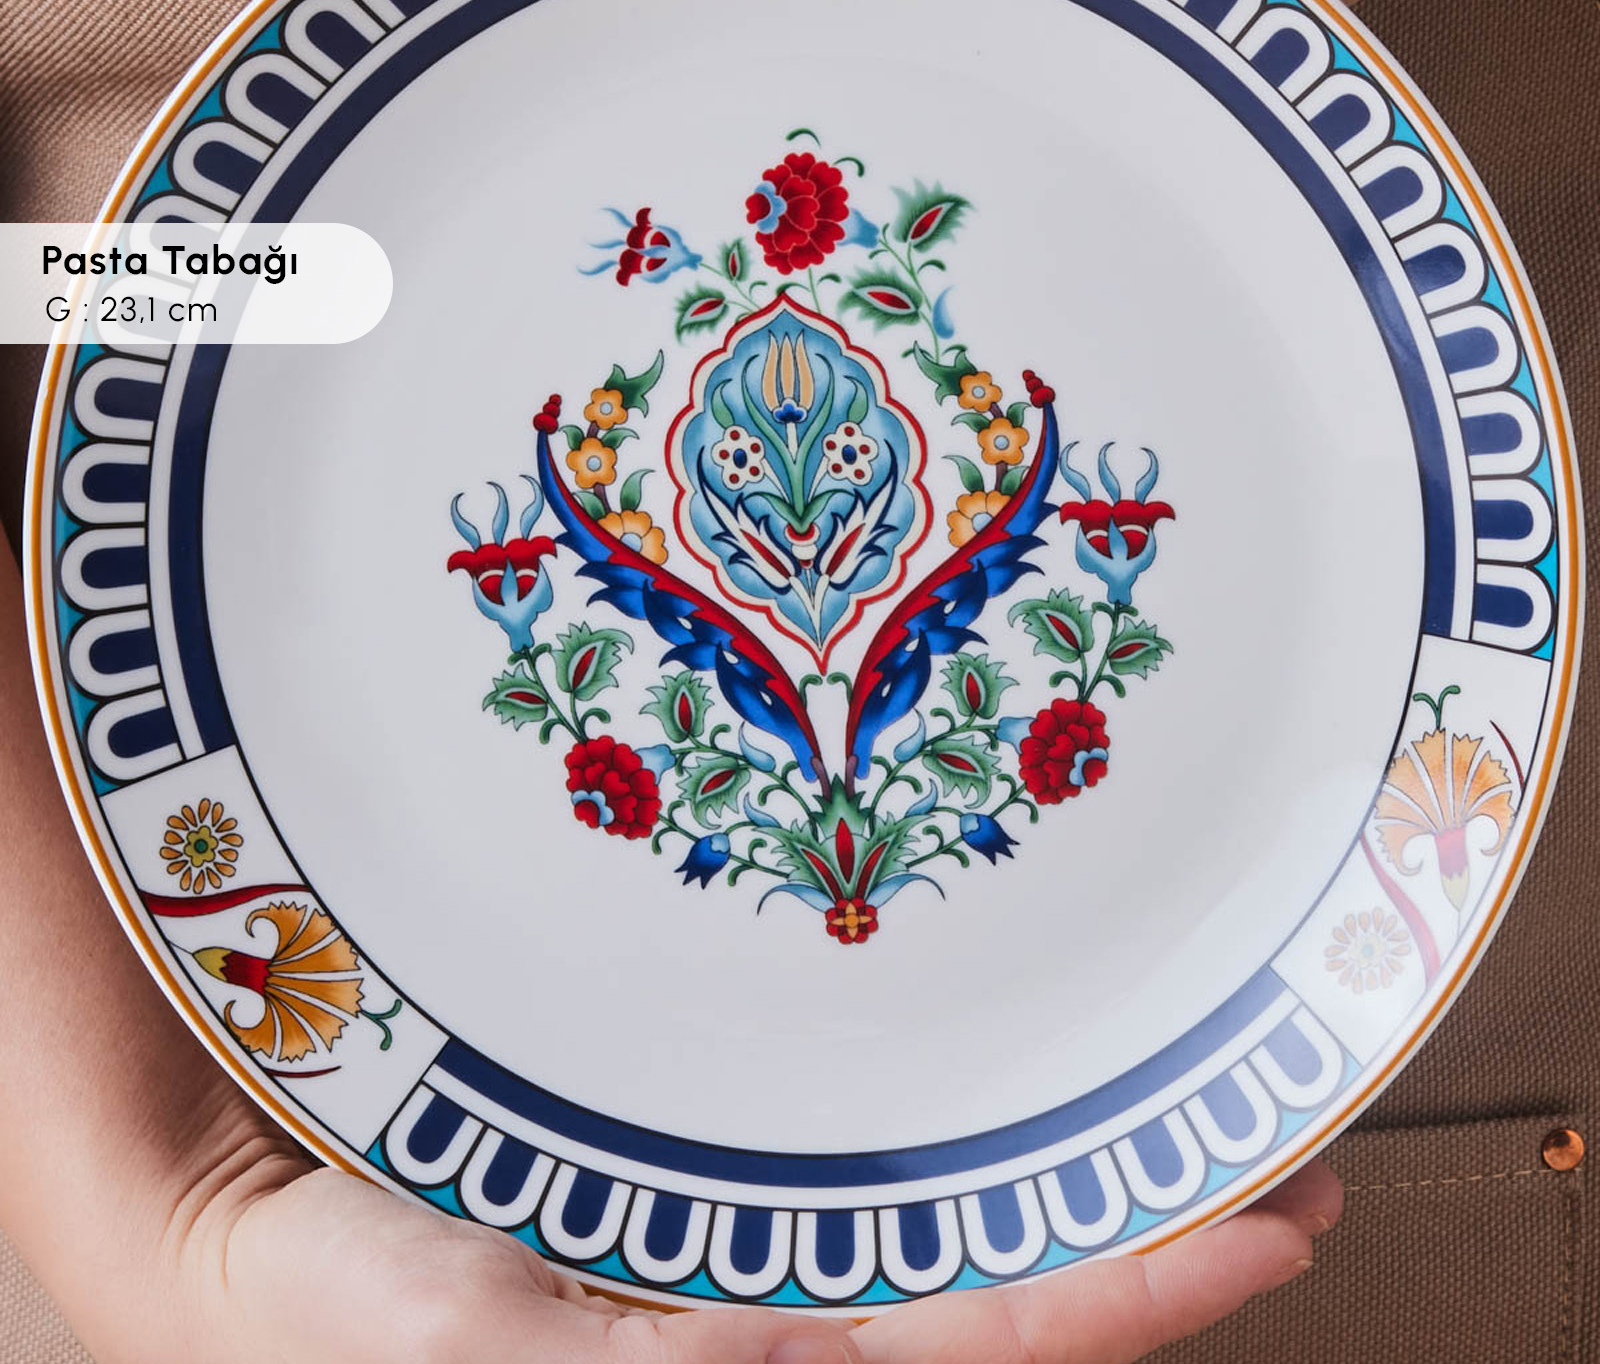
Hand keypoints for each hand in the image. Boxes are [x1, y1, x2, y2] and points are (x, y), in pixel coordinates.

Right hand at [174, 1136, 1338, 1363]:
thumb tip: (795, 1356)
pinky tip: (1017, 1094)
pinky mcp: (726, 1210)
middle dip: (1163, 1234)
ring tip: (1206, 1116)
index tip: (1272, 1215)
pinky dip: (976, 1153)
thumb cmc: (357, 1328)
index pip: (993, 1348)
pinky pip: (880, 1192)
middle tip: (1295, 1148)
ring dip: (1090, 1184)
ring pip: (969, 1240)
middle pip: (1021, 1298)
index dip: (1137, 1287)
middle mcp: (791, 1335)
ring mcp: (767, 1269)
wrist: (271, 1263)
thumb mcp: (487, 1357)